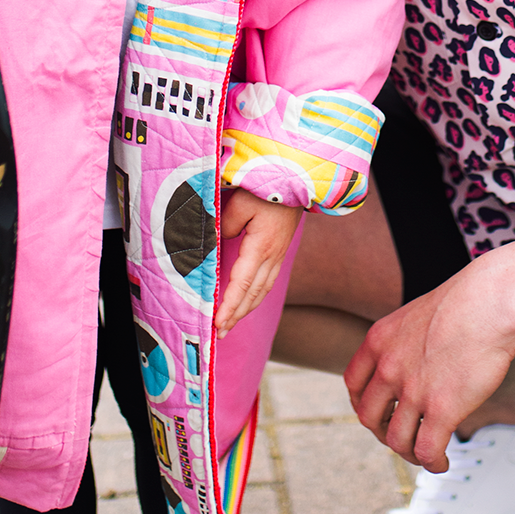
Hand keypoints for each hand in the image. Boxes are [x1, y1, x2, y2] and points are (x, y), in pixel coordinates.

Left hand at [216, 188, 301, 337]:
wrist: (297, 178)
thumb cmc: (267, 188)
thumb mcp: (240, 203)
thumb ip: (227, 226)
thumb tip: (219, 245)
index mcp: (261, 247)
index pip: (242, 284)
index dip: (230, 306)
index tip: (217, 324)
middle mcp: (272, 256)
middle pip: (253, 294)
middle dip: (235, 316)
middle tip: (218, 335)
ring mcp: (278, 255)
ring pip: (262, 290)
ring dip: (245, 310)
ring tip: (230, 325)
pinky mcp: (279, 250)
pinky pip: (267, 281)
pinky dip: (255, 297)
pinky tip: (247, 302)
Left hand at [344, 260, 514, 472]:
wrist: (493, 300)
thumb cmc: (469, 301)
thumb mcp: (419, 314)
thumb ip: (407, 341)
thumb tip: (416, 362)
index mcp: (380, 340)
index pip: (353, 384)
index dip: (363, 404)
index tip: (377, 412)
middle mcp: (389, 366)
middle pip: (369, 416)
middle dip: (383, 432)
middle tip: (400, 435)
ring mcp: (413, 390)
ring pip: (396, 440)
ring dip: (409, 453)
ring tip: (424, 454)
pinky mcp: (442, 409)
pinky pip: (426, 450)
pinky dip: (432, 463)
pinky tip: (442, 462)